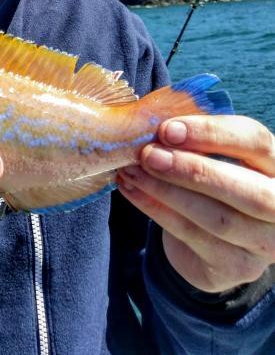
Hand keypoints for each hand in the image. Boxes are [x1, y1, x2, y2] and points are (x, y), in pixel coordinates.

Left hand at [117, 115, 274, 292]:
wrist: (215, 240)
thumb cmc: (212, 178)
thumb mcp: (212, 154)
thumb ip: (192, 139)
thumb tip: (150, 125)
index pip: (255, 141)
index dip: (212, 133)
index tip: (167, 129)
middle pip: (249, 192)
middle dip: (194, 170)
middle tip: (148, 155)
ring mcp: (264, 243)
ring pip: (218, 219)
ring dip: (166, 191)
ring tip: (131, 171)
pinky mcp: (237, 267)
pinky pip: (193, 236)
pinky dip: (156, 210)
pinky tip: (132, 190)